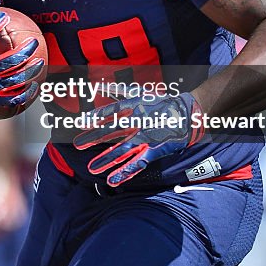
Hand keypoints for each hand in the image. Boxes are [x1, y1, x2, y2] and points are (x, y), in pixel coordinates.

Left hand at [73, 92, 202, 186]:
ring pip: (122, 150)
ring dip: (106, 159)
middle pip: (112, 131)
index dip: (97, 116)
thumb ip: (118, 91)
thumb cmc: (160, 102)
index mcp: (134, 106)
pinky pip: (137, 163)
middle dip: (93, 137)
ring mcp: (146, 138)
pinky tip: (112, 180)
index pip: (112, 111)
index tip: (82, 121)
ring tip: (91, 168)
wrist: (188, 114)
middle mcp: (138, 122)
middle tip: (77, 144)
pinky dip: (124, 172)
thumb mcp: (139, 92)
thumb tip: (98, 86)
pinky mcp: (154, 150)